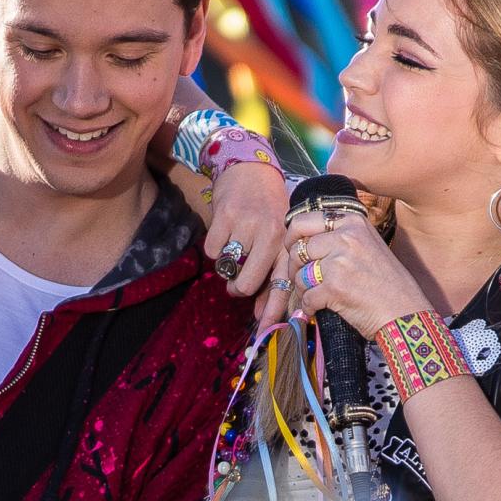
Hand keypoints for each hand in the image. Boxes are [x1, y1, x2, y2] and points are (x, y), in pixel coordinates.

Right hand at [198, 158, 294, 327]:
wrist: (251, 169)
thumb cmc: (269, 208)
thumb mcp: (279, 238)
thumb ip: (271, 275)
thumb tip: (261, 314)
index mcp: (288, 243)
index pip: (282, 285)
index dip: (274, 311)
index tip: (266, 331)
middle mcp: (271, 235)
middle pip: (246, 284)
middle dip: (238, 288)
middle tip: (236, 282)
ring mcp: (247, 225)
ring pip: (227, 268)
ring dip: (227, 264)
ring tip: (235, 246)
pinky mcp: (225, 216)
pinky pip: (212, 251)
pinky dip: (215, 248)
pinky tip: (225, 233)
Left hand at [283, 208, 426, 337]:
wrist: (405, 313)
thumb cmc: (388, 284)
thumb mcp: (368, 245)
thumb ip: (340, 236)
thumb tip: (302, 239)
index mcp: (352, 222)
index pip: (303, 220)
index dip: (292, 237)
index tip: (293, 249)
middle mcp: (346, 237)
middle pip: (298, 249)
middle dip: (294, 267)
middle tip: (301, 278)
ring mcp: (339, 262)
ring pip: (300, 274)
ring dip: (303, 289)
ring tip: (316, 296)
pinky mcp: (335, 288)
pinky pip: (306, 297)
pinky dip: (309, 307)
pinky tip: (319, 309)